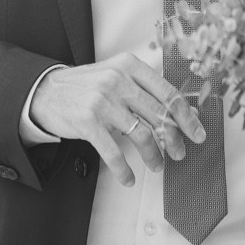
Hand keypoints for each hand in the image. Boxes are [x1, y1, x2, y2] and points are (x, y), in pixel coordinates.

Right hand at [29, 52, 207, 186]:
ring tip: (157, 166)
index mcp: (129, 66)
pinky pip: (114, 152)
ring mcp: (102, 101)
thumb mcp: (119, 78)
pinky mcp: (88, 122)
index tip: (198, 134)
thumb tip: (185, 112)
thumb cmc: (89, 86)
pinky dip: (124, 170)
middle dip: (174, 140)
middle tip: (180, 154)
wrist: (46, 91)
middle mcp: (118, 80)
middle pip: (158, 115)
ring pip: (141, 134)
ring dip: (153, 156)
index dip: (187, 116)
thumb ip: (148, 92)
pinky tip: (129, 178)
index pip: (167, 92)